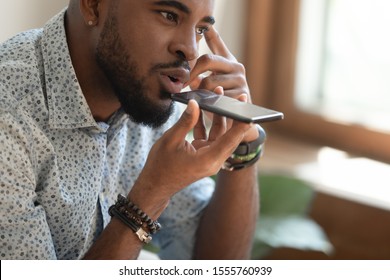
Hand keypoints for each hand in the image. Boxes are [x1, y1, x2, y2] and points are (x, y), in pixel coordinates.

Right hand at [129, 100, 250, 217]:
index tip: (249, 111)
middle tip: (240, 97)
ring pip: (220, 134)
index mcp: (208, 160)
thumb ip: (185, 122)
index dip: (241, 125)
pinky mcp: (204, 155)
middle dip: (234, 115)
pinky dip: (207, 124)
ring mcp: (209, 158)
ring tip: (219, 96)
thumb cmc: (161, 165)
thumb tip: (194, 103)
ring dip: (219, 117)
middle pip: (229, 136)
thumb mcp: (170, 140)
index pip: (230, 140)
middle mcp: (213, 160)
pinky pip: (210, 137)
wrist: (155, 184)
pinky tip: (203, 109)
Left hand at [187, 26, 257, 141]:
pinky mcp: (242, 95)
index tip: (204, 25)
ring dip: (199, 91)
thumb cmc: (222, 99)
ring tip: (197, 98)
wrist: (240, 120)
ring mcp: (241, 80)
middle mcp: (236, 67)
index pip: (217, 43)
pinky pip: (217, 97)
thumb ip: (200, 75)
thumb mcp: (211, 85)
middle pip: (208, 60)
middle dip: (192, 71)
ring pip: (209, 82)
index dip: (210, 33)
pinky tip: (209, 106)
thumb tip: (186, 69)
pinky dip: (209, 102)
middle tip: (182, 82)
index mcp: (228, 61)